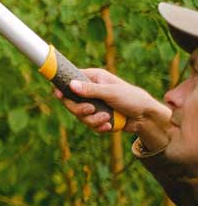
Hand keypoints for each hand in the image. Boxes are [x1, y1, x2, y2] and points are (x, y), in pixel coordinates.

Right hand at [54, 68, 170, 149]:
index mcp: (93, 78)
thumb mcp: (112, 92)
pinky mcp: (98, 117)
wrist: (147, 118)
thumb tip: (71, 85)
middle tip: (91, 110)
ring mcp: (94, 104)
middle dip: (80, 109)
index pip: (71, 80)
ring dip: (92, 120)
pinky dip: (98, 127)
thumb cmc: (133, 99)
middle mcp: (91, 91)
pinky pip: (89, 124)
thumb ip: (91, 90)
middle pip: (71, 101)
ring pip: (80, 115)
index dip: (62, 87)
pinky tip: (109, 125)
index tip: (58, 94)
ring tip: (106, 119)